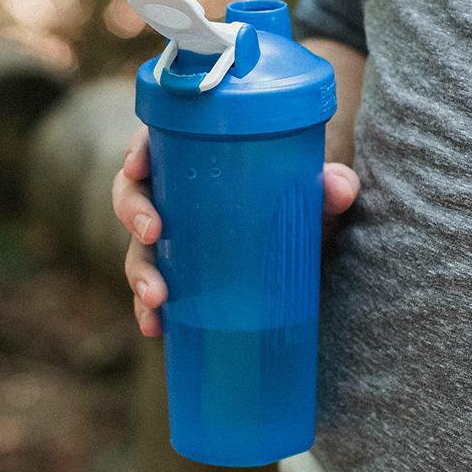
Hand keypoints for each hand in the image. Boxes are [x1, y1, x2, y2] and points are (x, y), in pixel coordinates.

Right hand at [111, 125, 359, 337]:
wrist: (308, 252)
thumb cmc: (299, 206)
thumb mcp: (314, 196)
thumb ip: (331, 186)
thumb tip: (339, 187)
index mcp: (195, 160)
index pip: (155, 145)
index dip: (137, 151)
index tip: (137, 167)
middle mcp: (175, 197)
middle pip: (133, 194)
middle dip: (133, 211)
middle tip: (152, 231)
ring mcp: (173, 242)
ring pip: (138, 249)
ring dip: (138, 273)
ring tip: (155, 297)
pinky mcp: (180, 279)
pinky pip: (152, 292)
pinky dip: (148, 310)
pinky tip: (156, 326)